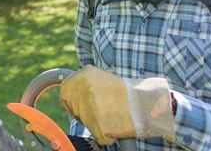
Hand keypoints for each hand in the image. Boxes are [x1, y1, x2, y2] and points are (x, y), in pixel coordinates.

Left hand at [60, 65, 174, 144]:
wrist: (146, 104)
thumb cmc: (127, 93)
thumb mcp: (102, 78)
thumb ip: (84, 83)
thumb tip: (72, 92)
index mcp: (84, 76)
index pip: (64, 92)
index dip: (71, 99)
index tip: (78, 103)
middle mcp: (83, 90)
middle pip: (73, 108)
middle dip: (83, 111)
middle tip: (100, 110)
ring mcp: (88, 109)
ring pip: (85, 121)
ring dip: (96, 121)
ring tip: (112, 115)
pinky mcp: (96, 127)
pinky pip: (97, 134)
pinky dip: (106, 133)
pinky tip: (116, 124)